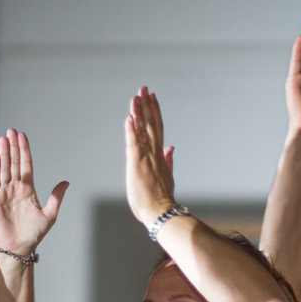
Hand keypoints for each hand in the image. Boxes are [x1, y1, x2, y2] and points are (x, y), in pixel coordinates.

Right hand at [0, 129, 68, 255]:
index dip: (24, 151)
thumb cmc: (34, 234)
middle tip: (11, 131)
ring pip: (3, 169)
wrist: (19, 247)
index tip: (22, 136)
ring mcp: (3, 192)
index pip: (25, 165)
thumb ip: (56, 197)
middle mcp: (15, 188)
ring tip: (3, 139)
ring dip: (3, 154)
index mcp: (28, 190)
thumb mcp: (49, 214)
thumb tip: (66, 182)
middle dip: (12, 147)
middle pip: (13, 163)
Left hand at [124, 87, 176, 226]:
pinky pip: (133, 144)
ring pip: (143, 130)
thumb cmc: (161, 199)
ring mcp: (146, 158)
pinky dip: (131, 131)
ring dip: (139, 112)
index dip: (155, 112)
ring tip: (136, 96)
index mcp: (160, 156)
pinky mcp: (136, 164)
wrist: (160, 212)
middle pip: (151, 124)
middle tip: (144, 88)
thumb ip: (168, 160)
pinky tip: (129, 118)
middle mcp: (154, 153)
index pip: (157, 129)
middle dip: (147, 106)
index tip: (152, 98)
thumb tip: (171, 147)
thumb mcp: (167, 176)